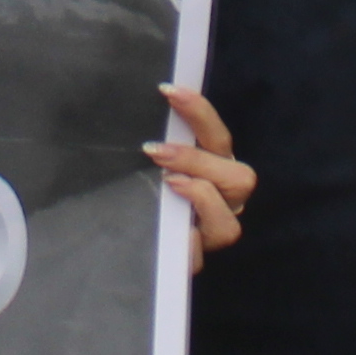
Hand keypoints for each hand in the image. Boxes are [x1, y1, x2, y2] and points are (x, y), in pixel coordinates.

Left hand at [148, 83, 252, 269]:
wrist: (115, 240)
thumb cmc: (136, 190)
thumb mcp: (145, 162)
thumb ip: (156, 143)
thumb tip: (147, 105)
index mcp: (214, 169)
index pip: (217, 138)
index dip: (200, 112)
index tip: (168, 91)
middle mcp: (223, 201)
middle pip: (240, 178)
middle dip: (199, 161)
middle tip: (155, 151)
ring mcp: (210, 235)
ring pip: (228, 225)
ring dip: (199, 200)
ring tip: (166, 187)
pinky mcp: (193, 263)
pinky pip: (196, 257)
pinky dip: (183, 243)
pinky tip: (166, 231)